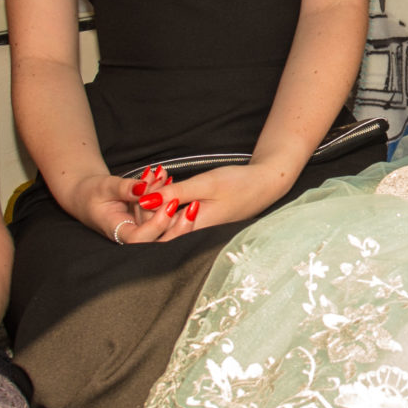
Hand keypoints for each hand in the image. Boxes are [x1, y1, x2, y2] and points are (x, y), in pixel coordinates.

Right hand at [60, 165, 204, 246]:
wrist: (85, 194)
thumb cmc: (90, 192)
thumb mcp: (104, 186)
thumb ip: (123, 188)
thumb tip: (142, 188)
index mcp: (118, 231)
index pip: (141, 238)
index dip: (157, 225)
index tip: (170, 204)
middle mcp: (133, 234)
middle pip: (160, 242)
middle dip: (180, 226)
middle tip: (193, 206)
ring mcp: (142, 228)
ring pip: (165, 227)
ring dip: (175, 205)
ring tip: (168, 177)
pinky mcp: (149, 220)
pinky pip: (163, 213)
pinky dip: (168, 196)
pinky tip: (167, 177)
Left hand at [151, 161, 290, 230]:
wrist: (265, 184)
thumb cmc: (239, 184)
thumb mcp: (206, 184)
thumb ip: (175, 193)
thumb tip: (144, 201)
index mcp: (192, 229)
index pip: (154, 233)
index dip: (143, 212)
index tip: (147, 185)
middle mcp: (191, 233)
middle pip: (155, 227)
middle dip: (147, 201)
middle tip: (152, 175)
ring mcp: (193, 227)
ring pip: (162, 218)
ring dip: (155, 197)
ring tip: (159, 174)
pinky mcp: (195, 219)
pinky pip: (172, 213)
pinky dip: (165, 197)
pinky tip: (167, 180)